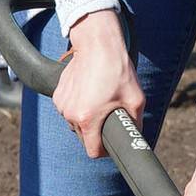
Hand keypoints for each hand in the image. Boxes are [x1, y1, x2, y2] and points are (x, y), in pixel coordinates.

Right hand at [54, 9, 142, 159]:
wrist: (97, 44)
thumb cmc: (117, 70)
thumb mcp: (136, 99)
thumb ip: (136, 124)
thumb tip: (138, 137)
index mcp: (88, 119)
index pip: (92, 151)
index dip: (105, 150)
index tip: (111, 142)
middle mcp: (71, 114)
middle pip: (84, 137)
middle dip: (96, 131)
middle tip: (109, 114)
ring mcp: (62, 104)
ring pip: (75, 123)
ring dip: (86, 118)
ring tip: (99, 100)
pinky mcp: (57, 95)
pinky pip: (69, 110)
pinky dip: (78, 106)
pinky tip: (89, 92)